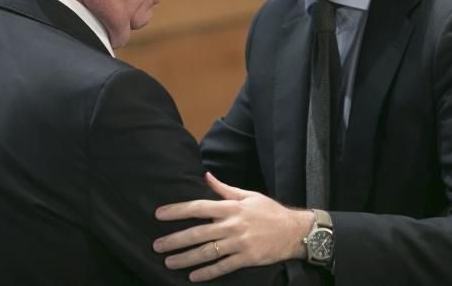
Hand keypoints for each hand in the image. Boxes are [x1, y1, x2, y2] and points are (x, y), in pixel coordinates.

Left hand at [153, 172, 314, 281]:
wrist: (294, 231)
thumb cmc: (270, 211)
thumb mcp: (249, 195)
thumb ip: (225, 189)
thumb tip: (206, 176)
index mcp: (232, 208)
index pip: (199, 207)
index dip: (177, 211)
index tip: (159, 214)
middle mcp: (233, 225)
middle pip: (198, 233)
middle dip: (175, 240)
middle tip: (157, 246)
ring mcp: (240, 243)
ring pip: (207, 252)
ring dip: (186, 258)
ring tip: (169, 262)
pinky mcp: (247, 258)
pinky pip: (223, 267)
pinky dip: (207, 272)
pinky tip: (193, 276)